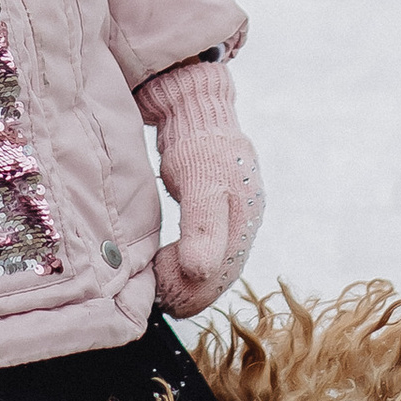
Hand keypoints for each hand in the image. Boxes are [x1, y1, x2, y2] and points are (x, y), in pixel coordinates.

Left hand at [137, 55, 262, 317]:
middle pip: (220, 275)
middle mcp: (245, 221)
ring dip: (188, 282)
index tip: (160, 292)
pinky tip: (168, 266)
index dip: (191, 290)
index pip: (222, 273)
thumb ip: (202, 227)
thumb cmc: (196, 140)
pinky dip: (189, 265)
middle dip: (189, 290)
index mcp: (246, 217)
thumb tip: (198, 272)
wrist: (195, 107)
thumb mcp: (199, 179)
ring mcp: (235, 216)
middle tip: (154, 293)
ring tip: (159, 284)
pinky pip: (209, 252)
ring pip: (215, 267)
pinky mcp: (220, 212)